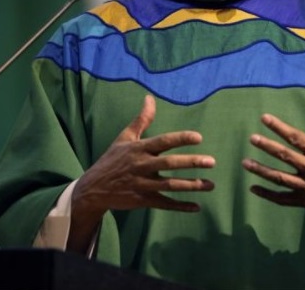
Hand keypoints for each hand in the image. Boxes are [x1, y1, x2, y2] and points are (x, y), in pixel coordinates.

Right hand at [72, 94, 215, 217]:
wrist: (93, 188)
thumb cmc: (113, 159)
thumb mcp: (125, 138)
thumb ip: (141, 120)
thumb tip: (150, 98)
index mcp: (139, 149)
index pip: (162, 141)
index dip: (180, 139)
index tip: (198, 137)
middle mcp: (141, 166)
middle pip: (169, 164)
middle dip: (191, 163)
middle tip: (212, 162)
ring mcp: (141, 184)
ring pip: (170, 185)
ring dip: (191, 185)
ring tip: (211, 185)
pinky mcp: (141, 200)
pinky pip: (164, 203)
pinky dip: (180, 206)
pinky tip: (196, 207)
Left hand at [241, 95, 304, 216]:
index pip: (296, 137)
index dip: (279, 127)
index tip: (264, 118)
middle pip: (285, 156)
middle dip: (267, 146)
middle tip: (252, 138)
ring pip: (280, 178)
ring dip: (261, 171)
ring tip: (245, 163)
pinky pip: (283, 199)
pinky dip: (267, 195)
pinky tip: (253, 188)